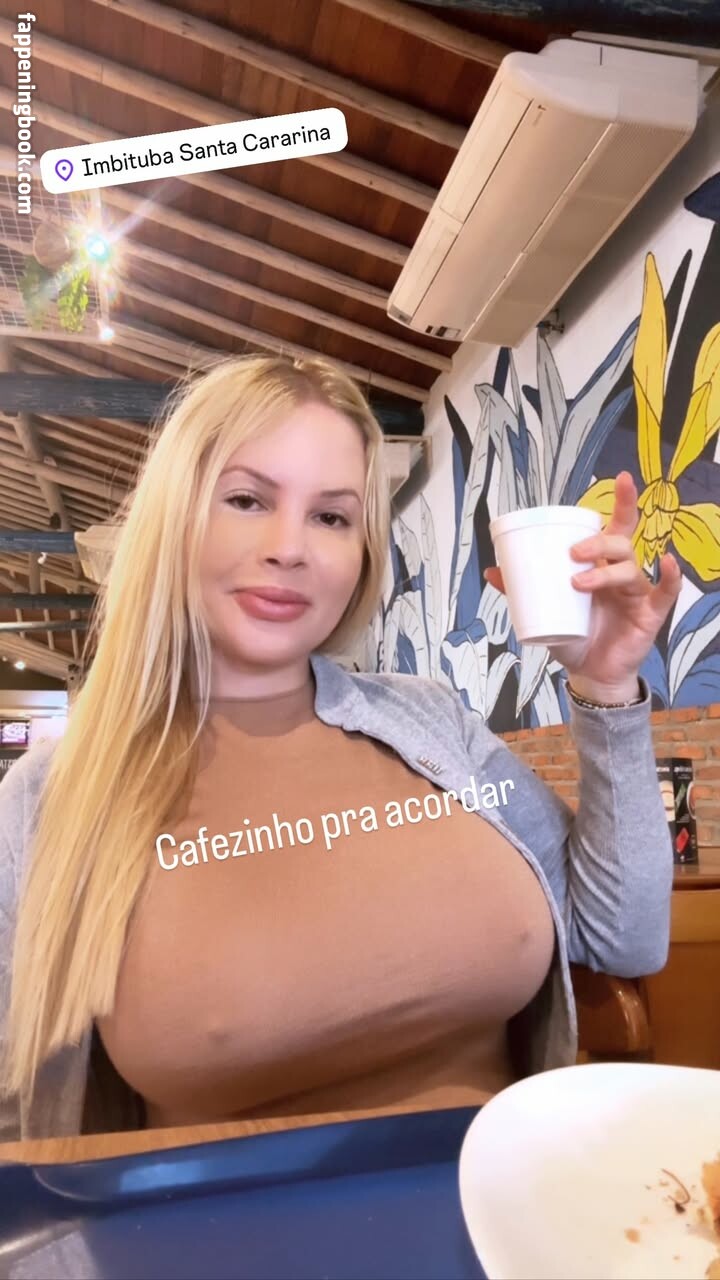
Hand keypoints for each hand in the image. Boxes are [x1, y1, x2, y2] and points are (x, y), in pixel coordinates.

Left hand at [483, 472, 682, 698]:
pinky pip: (665, 593)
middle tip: (572, 553)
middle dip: (598, 542)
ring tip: (578, 583)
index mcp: (601, 565)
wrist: (588, 672)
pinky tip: (666, 564)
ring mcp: (637, 593)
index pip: (614, 527)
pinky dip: (669, 577)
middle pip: (620, 543)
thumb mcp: (544, 612)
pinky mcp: (650, 615)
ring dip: (605, 572)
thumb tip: (491, 571)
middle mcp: (622, 573)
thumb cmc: (572, 636)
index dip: (622, 502)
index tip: (623, 478)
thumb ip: (521, 591)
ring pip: (630, 569)